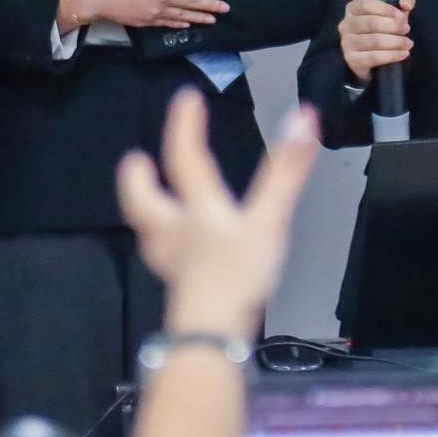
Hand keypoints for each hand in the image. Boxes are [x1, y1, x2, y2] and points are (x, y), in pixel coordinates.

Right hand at [63, 0, 228, 31]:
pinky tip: (187, 23)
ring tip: (212, 19)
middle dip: (209, 4)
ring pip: (181, 15)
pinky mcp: (146, 21)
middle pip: (190, 1)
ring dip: (199, 17)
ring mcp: (154, 11)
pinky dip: (179, 23)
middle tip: (225, 8)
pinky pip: (167, 23)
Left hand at [118, 92, 320, 335]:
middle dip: (138, 181)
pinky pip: (169, 261)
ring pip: (152, 234)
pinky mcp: (183, 292)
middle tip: (134, 161)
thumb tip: (303, 117)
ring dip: (148, 215)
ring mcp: (175, 265)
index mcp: (196, 208)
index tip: (186, 99)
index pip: (185, 158)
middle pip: (145, 203)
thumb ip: (286, 171)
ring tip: (151, 204)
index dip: (185, 127)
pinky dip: (169, 249)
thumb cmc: (236, 275)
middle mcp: (176, 232)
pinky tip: (182, 255)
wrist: (211, 337)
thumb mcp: (268, 219)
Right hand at [340, 0, 415, 82]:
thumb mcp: (396, 10)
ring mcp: (347, 43)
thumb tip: (405, 4)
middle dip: (392, 26)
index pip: (365, 4)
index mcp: (353, 9)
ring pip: (373, 41)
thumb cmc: (386, 27)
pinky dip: (391, 55)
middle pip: (370, 23)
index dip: (384, 9)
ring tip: (408, 43)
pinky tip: (403, 54)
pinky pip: (373, 57)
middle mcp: (346, 25)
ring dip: (395, 42)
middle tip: (406, 29)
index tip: (401, 15)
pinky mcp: (352, 60)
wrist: (377, 57)